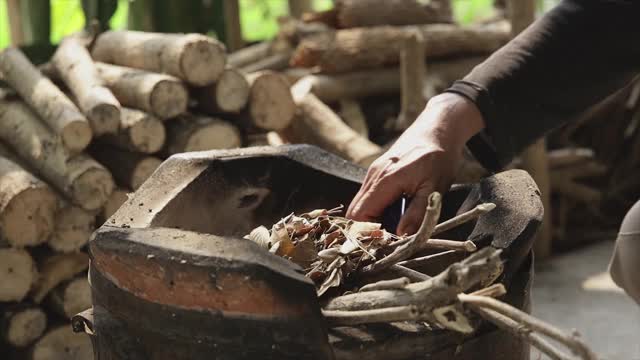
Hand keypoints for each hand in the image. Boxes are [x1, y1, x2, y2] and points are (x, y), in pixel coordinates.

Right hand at [346, 93, 484, 234]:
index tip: (383, 243)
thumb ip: (417, 214)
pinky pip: (368, 195)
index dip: (366, 233)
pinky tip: (394, 210)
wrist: (438, 129)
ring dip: (373, 218)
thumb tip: (401, 236)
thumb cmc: (439, 158)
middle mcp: (374, 175)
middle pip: (355, 211)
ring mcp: (373, 172)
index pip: (360, 215)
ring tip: (394, 225)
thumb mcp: (434, 189)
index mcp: (386, 180)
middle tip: (388, 238)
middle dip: (367, 228)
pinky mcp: (377, 171)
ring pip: (360, 203)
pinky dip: (376, 207)